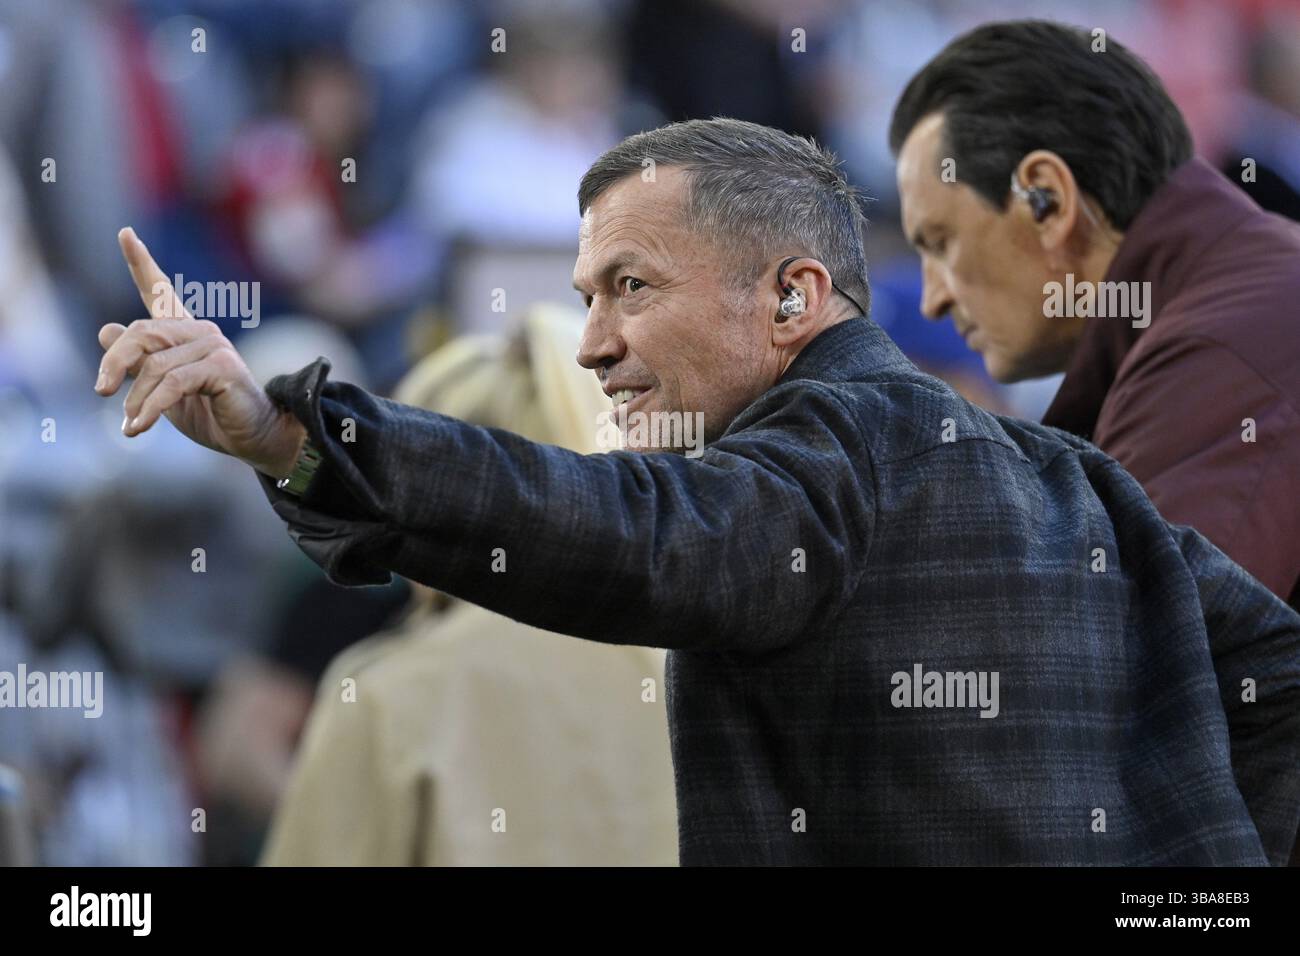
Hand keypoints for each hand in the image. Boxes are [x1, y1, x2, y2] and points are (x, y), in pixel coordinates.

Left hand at [95, 228, 306, 477]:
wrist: (253, 437)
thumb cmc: (211, 413)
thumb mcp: (163, 389)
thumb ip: (138, 362)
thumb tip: (104, 330)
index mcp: (185, 333)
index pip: (159, 291)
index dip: (140, 263)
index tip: (125, 233)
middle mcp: (200, 331)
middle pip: (141, 333)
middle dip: (114, 362)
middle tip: (101, 391)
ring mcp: (214, 345)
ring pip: (154, 365)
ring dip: (136, 400)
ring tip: (131, 425)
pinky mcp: (222, 365)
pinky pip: (172, 384)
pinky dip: (150, 408)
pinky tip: (139, 427)